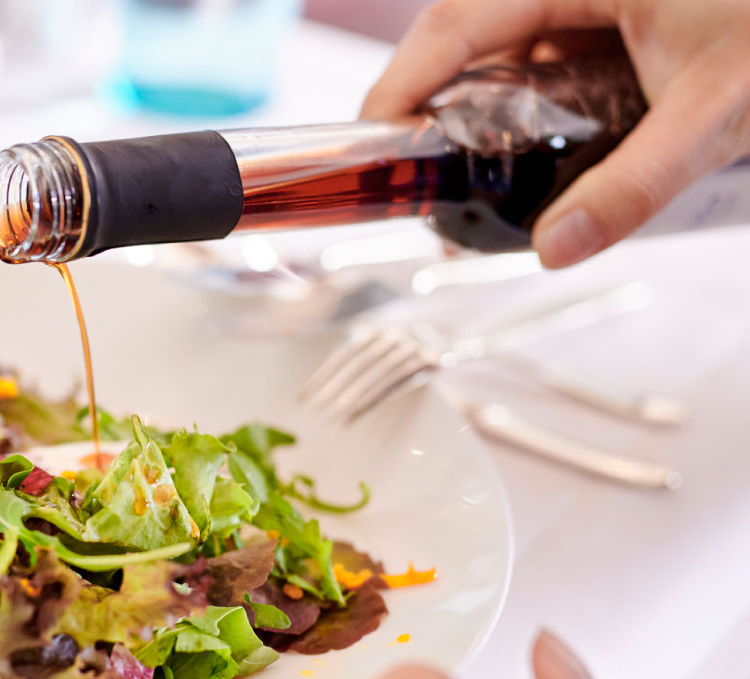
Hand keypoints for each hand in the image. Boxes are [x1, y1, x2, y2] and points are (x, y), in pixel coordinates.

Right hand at [360, 0, 749, 267]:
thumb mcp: (714, 114)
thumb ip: (633, 186)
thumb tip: (556, 246)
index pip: (458, 20)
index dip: (402, 80)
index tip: (371, 137)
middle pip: (469, 31)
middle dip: (432, 100)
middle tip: (413, 169)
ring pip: (504, 43)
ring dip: (478, 105)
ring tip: (465, 170)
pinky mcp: (613, 14)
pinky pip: (545, 51)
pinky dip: (525, 100)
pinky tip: (528, 145)